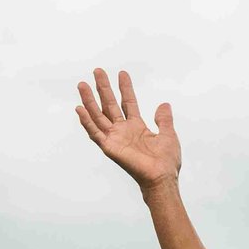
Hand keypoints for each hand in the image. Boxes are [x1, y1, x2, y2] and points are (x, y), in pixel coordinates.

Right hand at [74, 68, 180, 191]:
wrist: (162, 177)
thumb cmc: (166, 161)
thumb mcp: (168, 135)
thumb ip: (164, 119)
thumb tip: (164, 104)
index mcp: (136, 126)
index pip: (128, 102)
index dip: (125, 88)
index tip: (122, 73)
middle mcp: (122, 130)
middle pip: (109, 105)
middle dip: (103, 88)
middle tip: (98, 70)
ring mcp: (114, 138)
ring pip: (98, 115)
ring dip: (89, 100)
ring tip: (82, 84)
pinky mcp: (109, 147)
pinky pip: (95, 132)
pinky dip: (86, 121)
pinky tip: (79, 108)